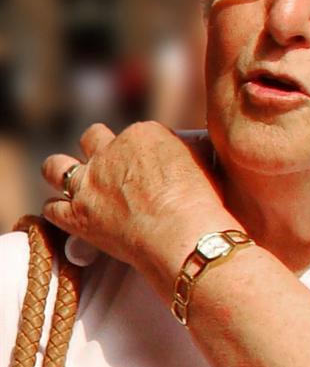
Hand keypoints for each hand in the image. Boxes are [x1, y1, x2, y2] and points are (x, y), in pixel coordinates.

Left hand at [41, 122, 240, 293]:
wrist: (182, 232)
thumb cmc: (200, 200)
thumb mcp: (201, 163)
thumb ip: (186, 153)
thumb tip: (187, 155)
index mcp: (143, 133)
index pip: (136, 134)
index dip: (143, 150)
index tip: (152, 167)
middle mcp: (110, 151)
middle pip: (93, 137)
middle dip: (98, 148)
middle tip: (111, 167)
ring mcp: (89, 182)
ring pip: (56, 166)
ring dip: (61, 171)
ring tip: (72, 181)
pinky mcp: (77, 215)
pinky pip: (52, 209)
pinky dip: (58, 211)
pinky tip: (68, 215)